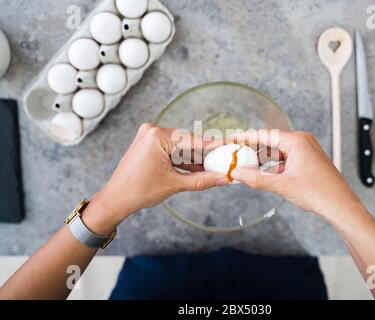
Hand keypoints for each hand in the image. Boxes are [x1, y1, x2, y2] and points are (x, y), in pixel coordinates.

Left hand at [91, 124, 226, 224]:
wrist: (116, 198)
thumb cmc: (139, 191)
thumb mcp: (175, 185)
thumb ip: (201, 180)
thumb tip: (223, 178)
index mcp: (158, 136)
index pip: (193, 140)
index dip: (213, 145)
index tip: (229, 145)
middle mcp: (153, 130)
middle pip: (188, 142)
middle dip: (204, 154)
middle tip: (223, 161)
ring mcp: (149, 135)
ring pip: (181, 146)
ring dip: (194, 158)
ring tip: (212, 168)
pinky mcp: (148, 143)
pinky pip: (172, 149)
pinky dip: (183, 159)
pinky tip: (197, 168)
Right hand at [230, 130, 362, 221]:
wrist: (341, 206)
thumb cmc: (319, 192)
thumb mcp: (282, 185)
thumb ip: (257, 179)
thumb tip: (238, 174)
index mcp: (297, 141)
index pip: (265, 135)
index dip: (246, 137)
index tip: (233, 138)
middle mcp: (302, 141)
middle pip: (271, 142)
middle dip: (253, 150)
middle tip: (236, 154)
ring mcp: (306, 151)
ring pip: (278, 152)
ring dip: (263, 160)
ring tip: (247, 167)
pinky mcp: (308, 161)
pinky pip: (286, 159)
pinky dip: (274, 166)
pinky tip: (263, 175)